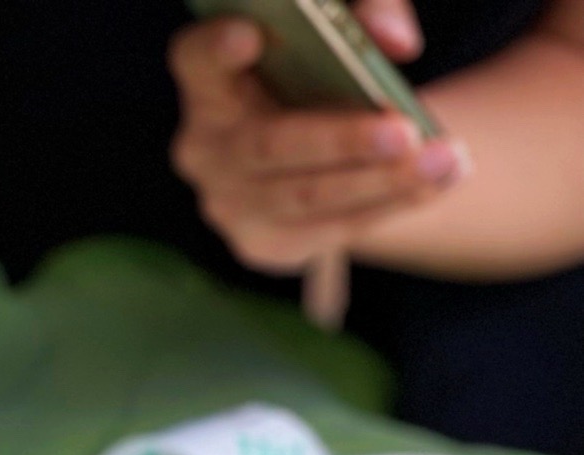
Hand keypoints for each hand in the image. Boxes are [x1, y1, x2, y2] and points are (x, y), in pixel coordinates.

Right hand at [168, 0, 466, 272]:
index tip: (249, 36)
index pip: (196, 60)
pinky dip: (388, 205)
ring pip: (305, 196)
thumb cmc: (321, 70)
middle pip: (265, 145)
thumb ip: (370, 10)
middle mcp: (204, 147)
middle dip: (339, 140)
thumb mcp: (341, 26)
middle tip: (403, 131)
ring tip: (446, 159)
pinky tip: (437, 183)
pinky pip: (329, 229)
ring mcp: (227, 203)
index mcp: (210, 81)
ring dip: (382, 181)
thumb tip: (397, 45)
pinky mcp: (261, 243)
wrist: (312, 150)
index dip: (215, 49)